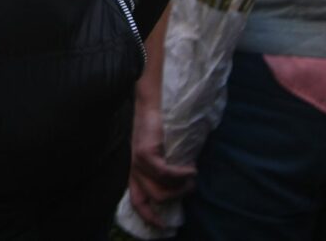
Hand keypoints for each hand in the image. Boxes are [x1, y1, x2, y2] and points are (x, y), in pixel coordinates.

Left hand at [128, 80, 193, 213]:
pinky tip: (190, 168)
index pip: (136, 200)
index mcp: (136, 170)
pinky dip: (180, 174)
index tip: (163, 226)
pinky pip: (163, 173)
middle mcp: (134, 167)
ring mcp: (138, 159)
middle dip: (174, 198)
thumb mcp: (165, 153)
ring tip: (192, 176)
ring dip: (180, 186)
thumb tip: (185, 187)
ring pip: (159, 188)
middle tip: (190, 187)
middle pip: (151, 198)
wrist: (154, 100)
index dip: (148, 216)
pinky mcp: (145, 151)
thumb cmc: (163, 126)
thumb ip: (169, 169)